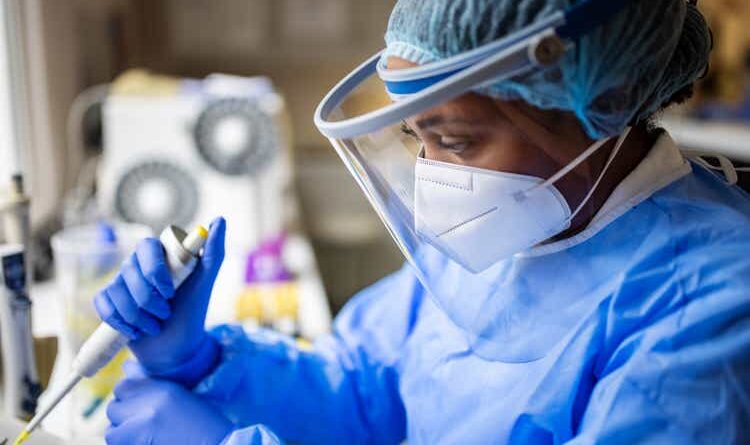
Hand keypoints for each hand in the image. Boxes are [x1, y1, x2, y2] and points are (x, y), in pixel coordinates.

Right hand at [94, 217, 225, 382]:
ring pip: (116, 291)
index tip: (170, 292)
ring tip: (155, 326)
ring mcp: (120, 282)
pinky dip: (120, 322)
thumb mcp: (205, 283)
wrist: (176, 348)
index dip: (154, 270)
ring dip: (138, 316)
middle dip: (149, 299)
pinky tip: (136, 331)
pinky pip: (103, 304)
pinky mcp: (108, 301)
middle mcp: (137, 264)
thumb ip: (213, 252)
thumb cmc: (192, 311)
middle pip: (130, 272)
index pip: (147, 246)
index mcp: (160, 255)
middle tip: (166, 313)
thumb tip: (219, 221)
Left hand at [106, 362, 232, 444]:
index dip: (130, 399)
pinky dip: (126, 444)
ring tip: (146, 437)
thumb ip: (152, 384)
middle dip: (124, 418)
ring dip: (123, 434)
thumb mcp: (181, 399)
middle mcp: (149, 403)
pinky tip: (145, 443)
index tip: (140, 408)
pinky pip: (115, 442)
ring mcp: (139, 425)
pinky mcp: (133, 442)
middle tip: (144, 427)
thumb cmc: (202, 427)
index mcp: (164, 389)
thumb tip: (127, 367)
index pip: (124, 386)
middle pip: (114, 407)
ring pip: (111, 430)